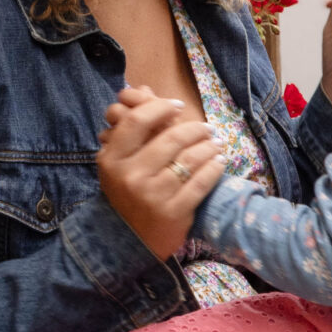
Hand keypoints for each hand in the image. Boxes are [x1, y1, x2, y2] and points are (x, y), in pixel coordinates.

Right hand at [95, 85, 226, 259]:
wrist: (126, 242)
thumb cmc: (126, 194)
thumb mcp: (118, 163)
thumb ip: (131, 128)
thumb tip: (147, 90)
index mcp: (112, 159)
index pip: (138, 121)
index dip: (161, 108)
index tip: (178, 106)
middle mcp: (130, 176)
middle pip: (171, 138)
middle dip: (195, 128)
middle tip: (207, 128)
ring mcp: (152, 196)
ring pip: (190, 159)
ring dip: (209, 147)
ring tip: (215, 143)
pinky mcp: (173, 213)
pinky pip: (202, 182)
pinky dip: (214, 169)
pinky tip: (218, 162)